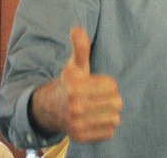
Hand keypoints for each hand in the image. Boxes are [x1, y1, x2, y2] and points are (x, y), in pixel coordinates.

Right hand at [31, 26, 122, 142]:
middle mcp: (75, 108)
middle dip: (112, 98)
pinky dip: (106, 126)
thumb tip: (77, 28)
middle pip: (116, 103)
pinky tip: (95, 120)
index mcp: (76, 89)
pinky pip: (109, 132)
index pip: (112, 86)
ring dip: (110, 113)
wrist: (50, 110)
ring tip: (98, 108)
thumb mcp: (74, 65)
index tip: (98, 85)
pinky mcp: (81, 138)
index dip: (109, 84)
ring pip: (115, 118)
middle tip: (100, 98)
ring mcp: (77, 125)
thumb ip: (80, 47)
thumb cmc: (70, 84)